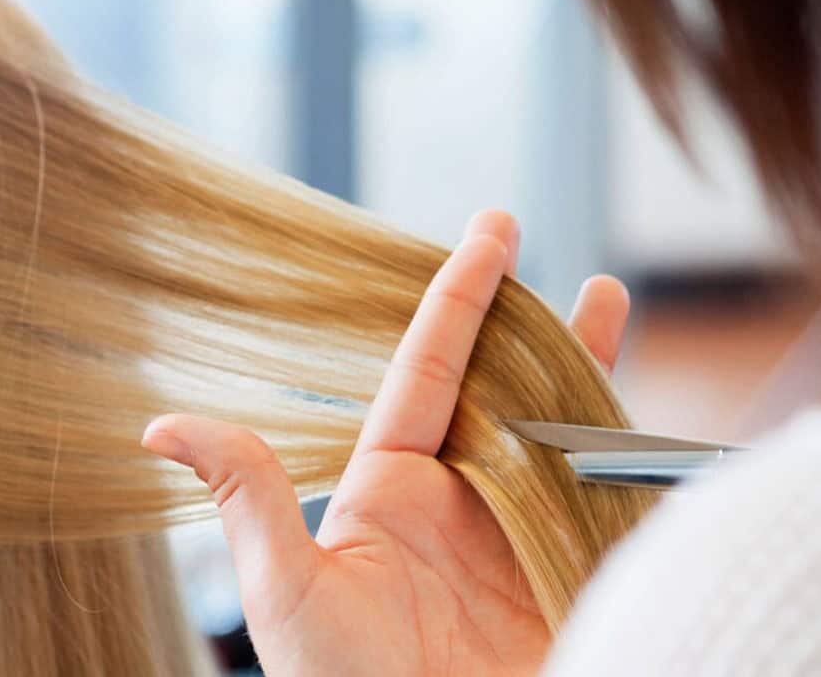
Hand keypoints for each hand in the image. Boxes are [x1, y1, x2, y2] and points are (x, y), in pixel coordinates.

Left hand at [142, 209, 629, 676]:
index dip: (462, 297)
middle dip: (543, 331)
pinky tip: (661, 417)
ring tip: (617, 304)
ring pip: (570, 437)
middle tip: (573, 268)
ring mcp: (525, 541)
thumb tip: (160, 425)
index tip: (493, 228)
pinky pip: (618, 503)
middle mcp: (465, 506)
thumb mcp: (285, 592)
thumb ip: (247, 497)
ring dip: (598, 376)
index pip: (433, 371)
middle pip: (513, 394)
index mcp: (396, 491)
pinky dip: (644, 455)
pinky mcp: (578, 580)